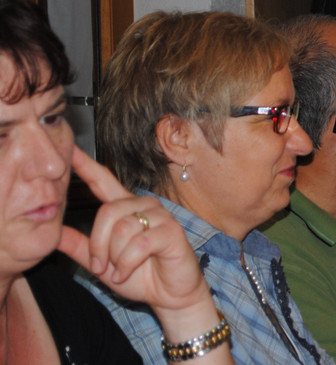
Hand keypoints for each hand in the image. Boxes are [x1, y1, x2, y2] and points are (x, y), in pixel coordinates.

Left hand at [58, 147, 221, 343]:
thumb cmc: (140, 276)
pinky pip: (138, 243)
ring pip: (122, 228)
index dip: (86, 166)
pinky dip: (127, 263)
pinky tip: (128, 272)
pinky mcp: (171, 231)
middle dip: (98, 244)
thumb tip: (53, 233)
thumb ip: (80, 247)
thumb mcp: (102, 264)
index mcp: (125, 209)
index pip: (103, 182)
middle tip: (100, 266)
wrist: (170, 296)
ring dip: (114, 257)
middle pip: (108, 211)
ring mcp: (160, 216)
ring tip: (119, 270)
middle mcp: (144, 206)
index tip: (69, 150)